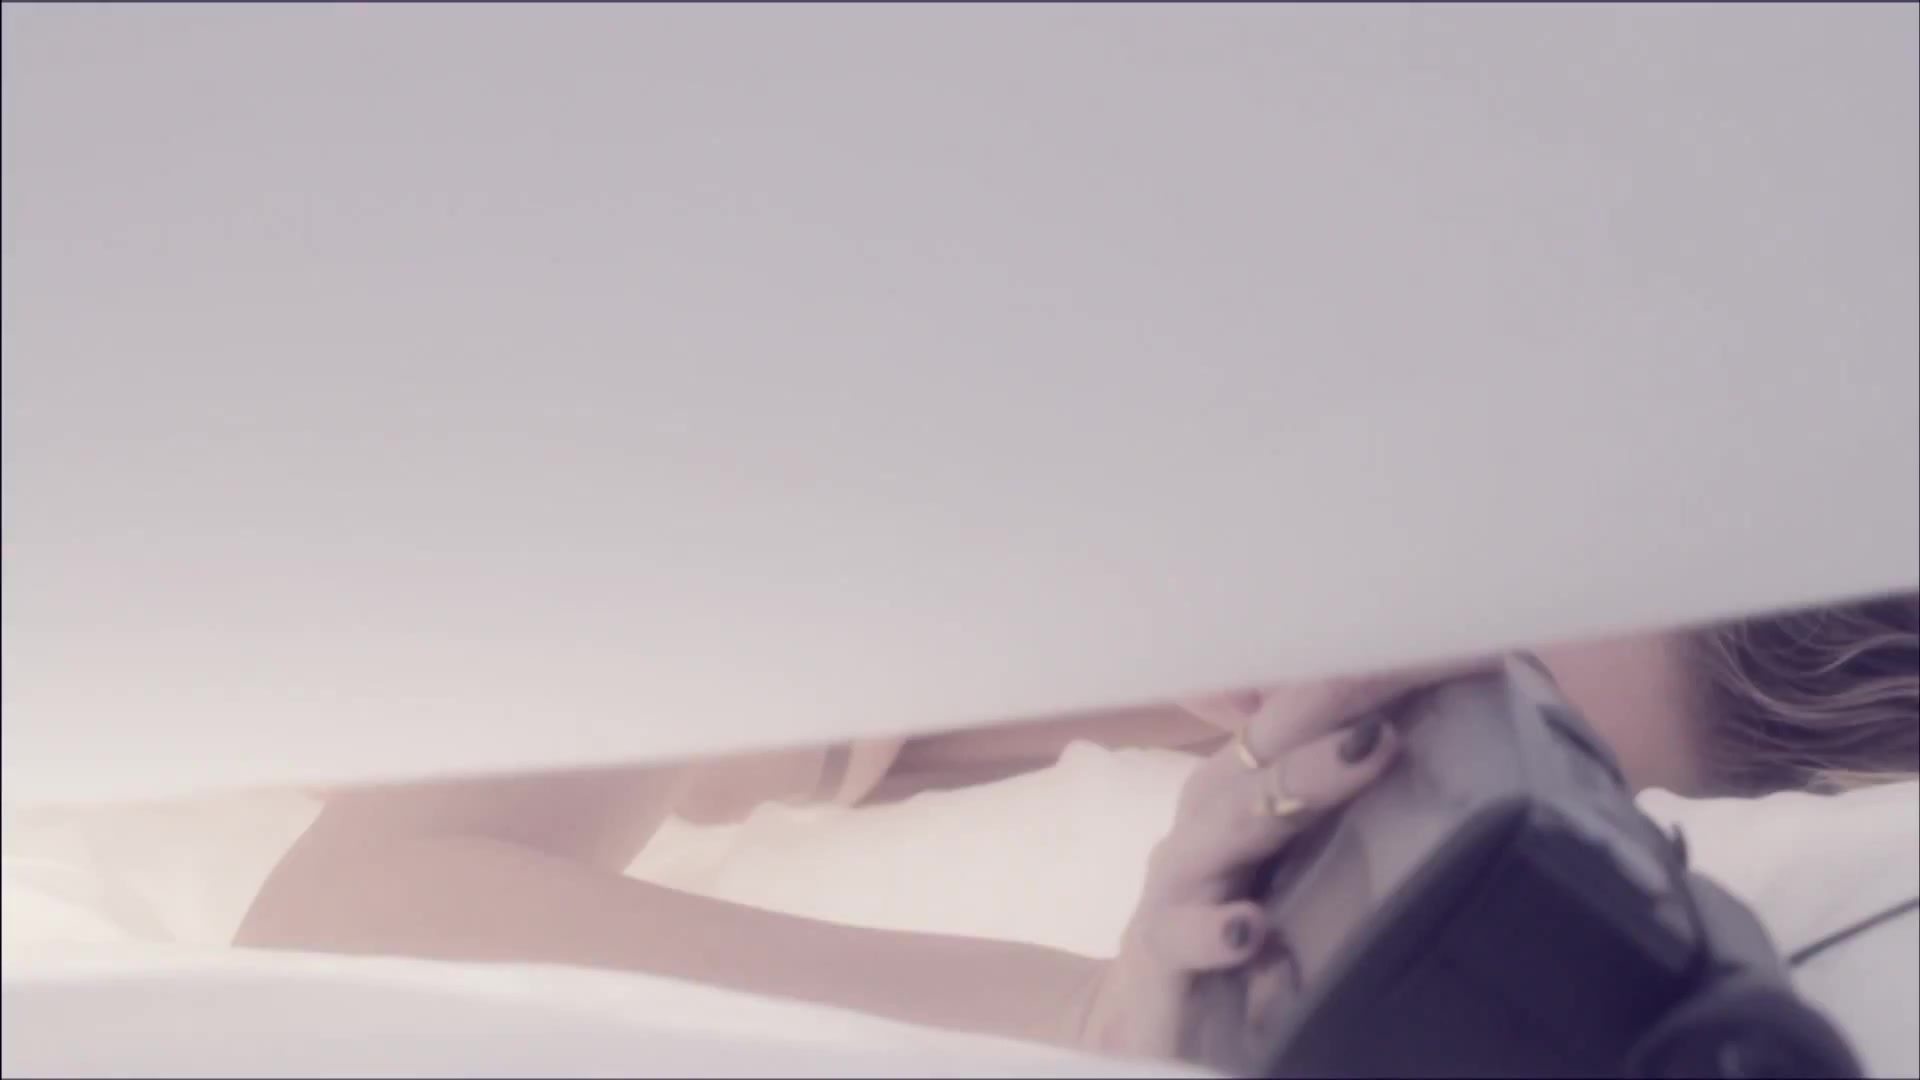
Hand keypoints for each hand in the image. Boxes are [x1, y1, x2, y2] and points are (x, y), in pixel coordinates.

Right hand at [1074, 662, 1490, 1063]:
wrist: (1145, 1011)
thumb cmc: (1237, 914)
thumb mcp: (1297, 851)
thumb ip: (1348, 798)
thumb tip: (1448, 738)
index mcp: (1252, 777)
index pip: (1314, 706)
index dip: (1379, 671)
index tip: (1463, 642)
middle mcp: (1215, 809)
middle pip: (1279, 739)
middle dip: (1348, 697)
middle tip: (1428, 661)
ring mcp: (1184, 875)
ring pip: (1234, 815)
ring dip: (1301, 783)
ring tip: (1369, 754)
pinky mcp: (1162, 947)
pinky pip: (1182, 933)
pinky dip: (1214, 929)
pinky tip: (1250, 928)